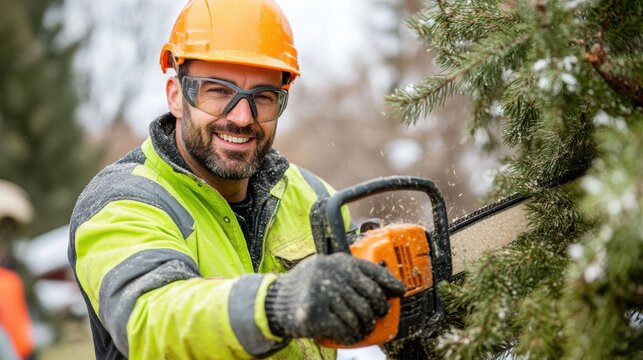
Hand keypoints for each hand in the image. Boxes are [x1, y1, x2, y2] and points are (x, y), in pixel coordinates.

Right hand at [265, 253, 405, 343]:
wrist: (274, 301)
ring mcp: (323, 293)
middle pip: (371, 296)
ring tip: (361, 328)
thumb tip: (387, 287)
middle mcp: (332, 274)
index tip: (400, 292)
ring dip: (364, 326)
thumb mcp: (326, 270)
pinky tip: (350, 335)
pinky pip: (346, 328)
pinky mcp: (316, 314)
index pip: (372, 271)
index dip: (389, 283)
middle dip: (378, 310)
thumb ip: (350, 274)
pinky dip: (351, 335)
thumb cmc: (307, 287)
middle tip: (375, 316)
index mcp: (338, 261)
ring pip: (360, 315)